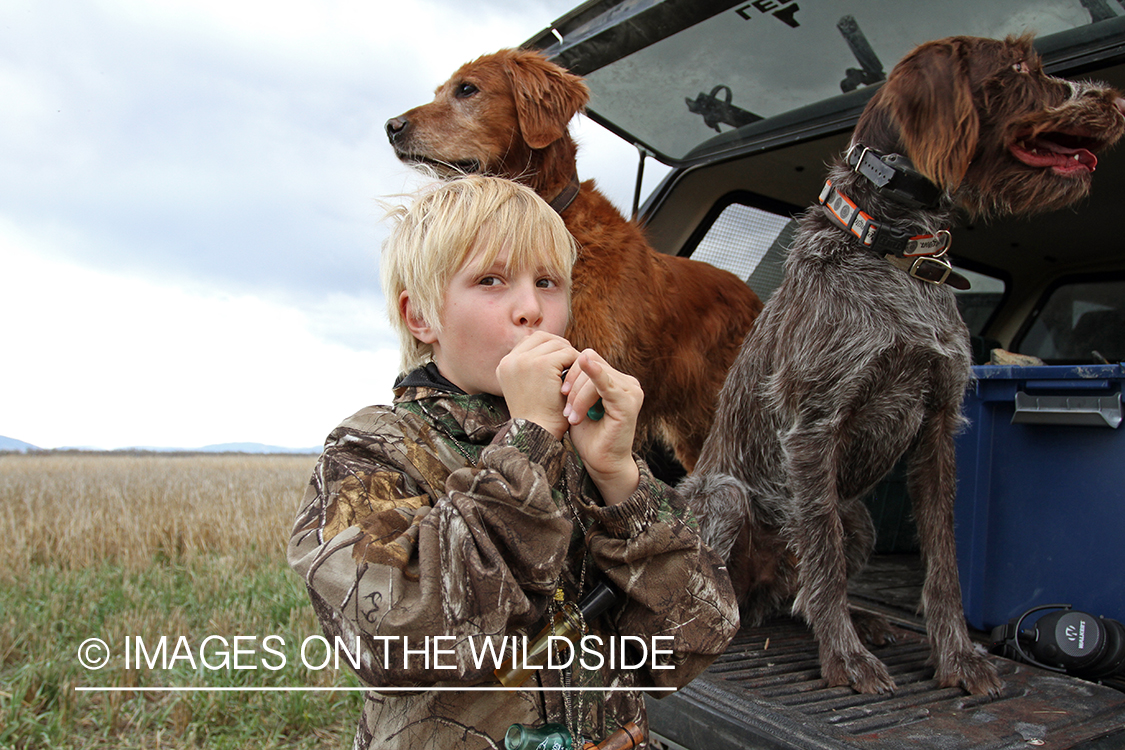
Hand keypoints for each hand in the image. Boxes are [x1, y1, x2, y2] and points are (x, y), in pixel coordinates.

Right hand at [496, 332, 577, 439]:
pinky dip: (576, 362)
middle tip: (573, 360)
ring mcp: (524, 360)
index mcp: (504, 366)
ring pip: (556, 343)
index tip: (561, 359)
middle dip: (560, 346)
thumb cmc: (538, 418)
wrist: (537, 435)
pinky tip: (579, 376)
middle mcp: (510, 360)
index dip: (548, 347)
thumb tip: (555, 348)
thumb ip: (533, 369)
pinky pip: (567, 353)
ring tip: (577, 370)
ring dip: (569, 355)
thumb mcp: (528, 389)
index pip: (529, 341)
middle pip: (542, 337)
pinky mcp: (541, 364)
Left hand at [562, 350, 642, 504]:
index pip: (590, 358)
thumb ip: (577, 384)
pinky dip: (594, 375)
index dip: (573, 372)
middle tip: (567, 412)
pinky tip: (585, 364)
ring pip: (593, 376)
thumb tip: (559, 362)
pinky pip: (607, 383)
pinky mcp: (628, 402)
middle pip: (592, 362)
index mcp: (617, 380)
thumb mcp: (580, 404)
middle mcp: (628, 382)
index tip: (561, 394)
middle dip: (573, 386)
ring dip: (578, 397)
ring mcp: (630, 391)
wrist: (603, 463)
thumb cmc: (590, 435)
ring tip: (573, 419)